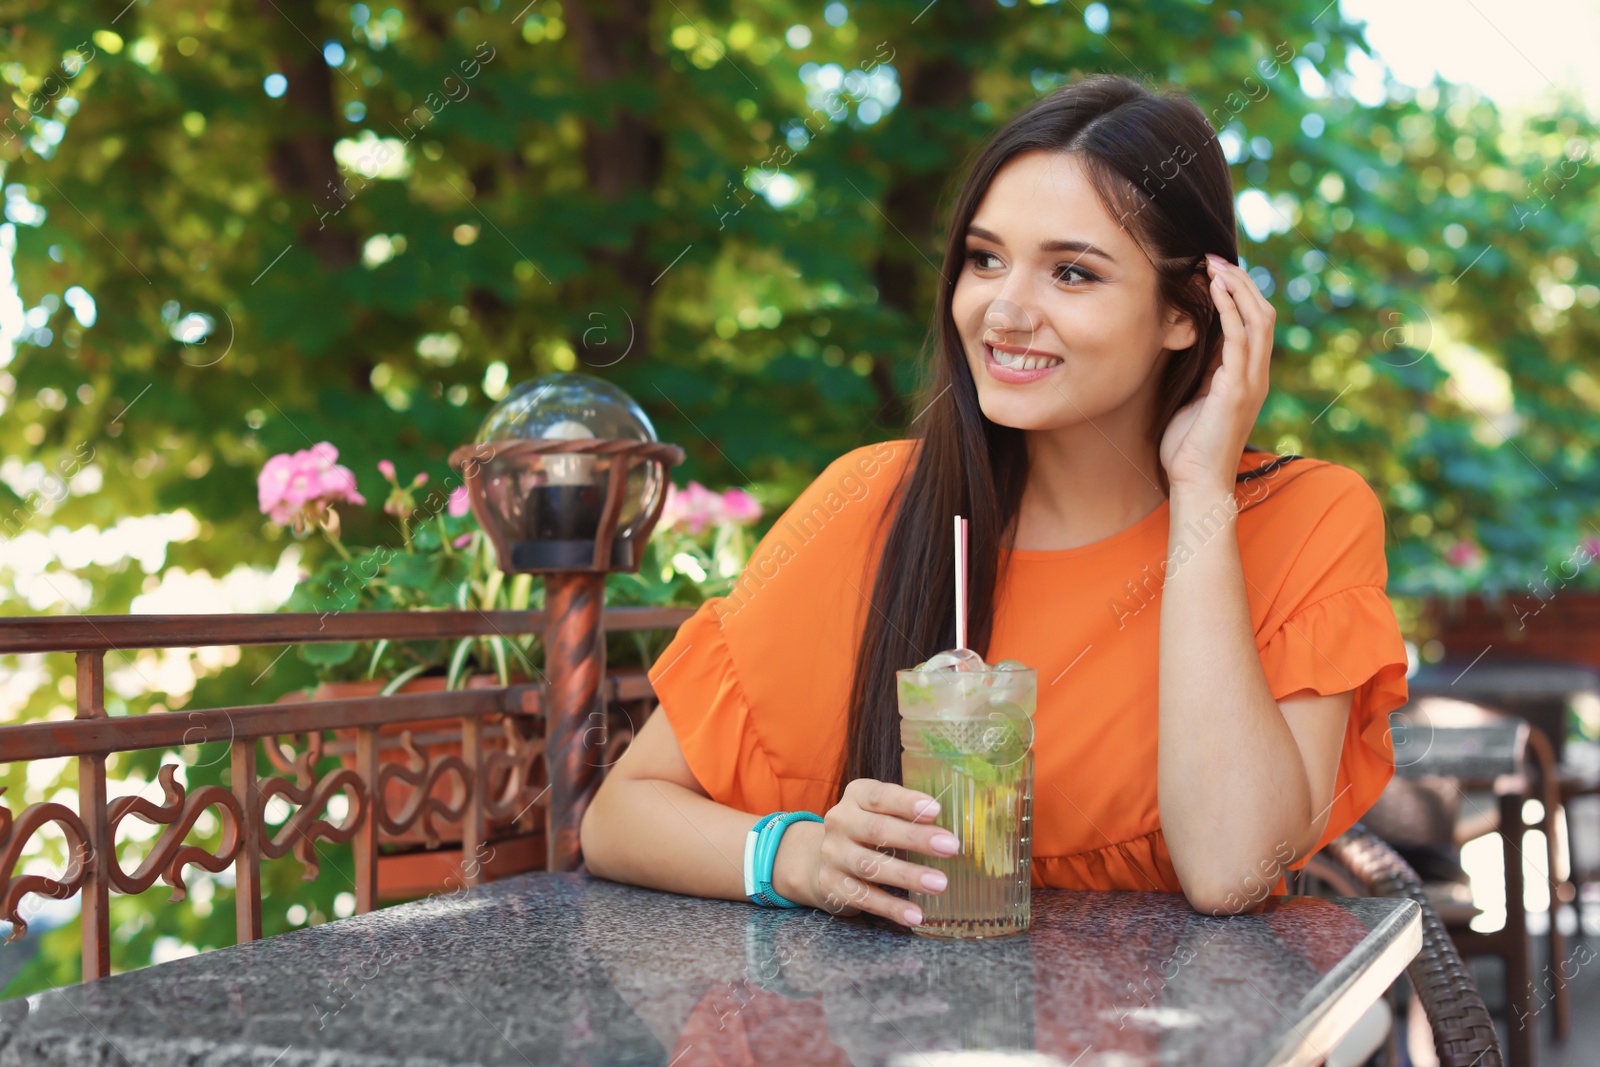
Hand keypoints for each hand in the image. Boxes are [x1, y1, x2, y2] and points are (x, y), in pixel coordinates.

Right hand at [771, 778, 959, 926]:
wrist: (818, 860)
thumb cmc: (866, 832)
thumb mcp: (880, 812)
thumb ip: (908, 815)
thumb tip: (950, 831)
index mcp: (856, 796)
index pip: (880, 796)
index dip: (907, 802)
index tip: (936, 810)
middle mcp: (840, 822)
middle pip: (877, 830)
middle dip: (916, 839)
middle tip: (951, 847)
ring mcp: (833, 855)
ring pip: (870, 865)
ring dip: (908, 876)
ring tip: (940, 884)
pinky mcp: (832, 885)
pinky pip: (864, 898)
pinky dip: (891, 908)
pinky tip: (915, 914)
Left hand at [1158, 254, 1274, 495]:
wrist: (1195, 482)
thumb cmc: (1189, 446)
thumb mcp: (1196, 397)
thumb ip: (1204, 369)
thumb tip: (1194, 338)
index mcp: (1249, 377)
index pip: (1255, 323)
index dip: (1240, 294)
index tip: (1215, 271)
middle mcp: (1257, 375)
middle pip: (1262, 313)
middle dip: (1240, 282)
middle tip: (1214, 258)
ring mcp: (1251, 381)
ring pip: (1257, 319)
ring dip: (1236, 288)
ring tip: (1215, 265)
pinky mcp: (1237, 389)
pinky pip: (1239, 338)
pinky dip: (1229, 310)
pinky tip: (1215, 290)